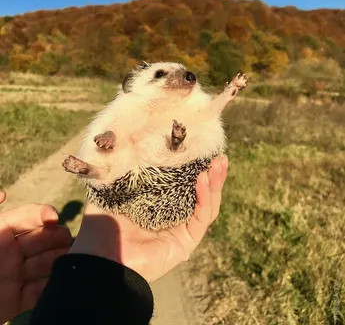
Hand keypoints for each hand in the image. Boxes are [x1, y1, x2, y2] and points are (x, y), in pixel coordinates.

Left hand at [0, 192, 71, 322]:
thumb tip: (4, 193)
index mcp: (1, 232)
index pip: (27, 216)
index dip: (42, 214)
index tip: (53, 218)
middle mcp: (10, 252)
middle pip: (42, 238)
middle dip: (57, 236)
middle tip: (69, 239)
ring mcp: (15, 275)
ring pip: (45, 262)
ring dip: (60, 258)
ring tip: (73, 256)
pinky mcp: (17, 300)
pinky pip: (39, 290)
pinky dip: (52, 285)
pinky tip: (63, 279)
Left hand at [69, 155, 227, 281]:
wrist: (103, 257)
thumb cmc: (102, 226)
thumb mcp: (108, 191)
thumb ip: (115, 172)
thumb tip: (117, 145)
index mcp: (155, 204)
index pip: (180, 184)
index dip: (192, 167)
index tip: (199, 149)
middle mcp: (171, 216)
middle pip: (199, 194)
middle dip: (211, 174)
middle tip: (219, 157)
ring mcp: (180, 229)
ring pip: (206, 205)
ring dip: (214, 184)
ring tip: (219, 164)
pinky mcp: (186, 242)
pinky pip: (201, 218)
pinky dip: (205, 198)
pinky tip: (203, 179)